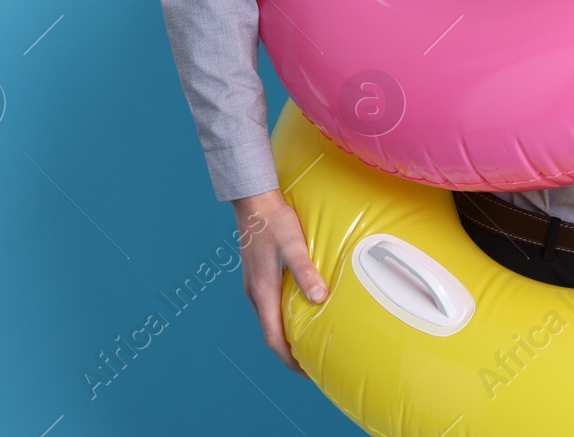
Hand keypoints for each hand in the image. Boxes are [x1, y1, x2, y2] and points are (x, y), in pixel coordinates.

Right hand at [232, 188, 328, 377]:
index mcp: (262, 292)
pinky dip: (282, 317)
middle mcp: (255, 293)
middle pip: (270, 333)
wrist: (254, 201)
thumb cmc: (274, 222)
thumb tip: (320, 298)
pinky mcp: (257, 276)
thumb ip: (306, 272)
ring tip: (307, 341)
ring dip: (285, 334)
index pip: (273, 338)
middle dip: (289, 352)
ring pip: (269, 319)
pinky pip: (269, 305)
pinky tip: (298, 311)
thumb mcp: (293, 246)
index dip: (289, 359)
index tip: (306, 371)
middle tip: (312, 362)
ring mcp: (253, 285)